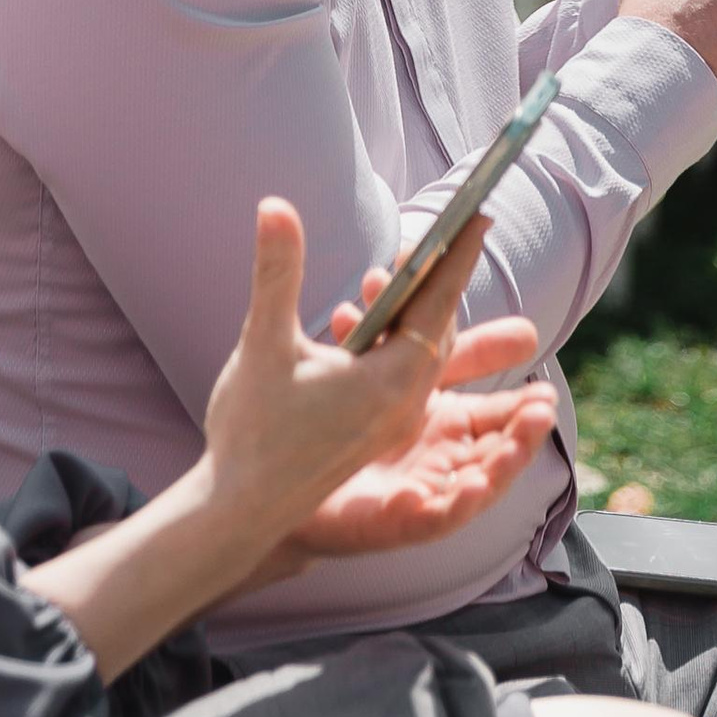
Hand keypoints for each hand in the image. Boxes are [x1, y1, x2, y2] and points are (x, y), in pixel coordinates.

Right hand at [199, 198, 542, 555]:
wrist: (239, 510)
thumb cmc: (253, 431)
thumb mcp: (264, 342)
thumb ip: (277, 272)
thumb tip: (276, 206)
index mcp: (392, 380)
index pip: (437, 304)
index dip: (455, 257)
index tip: (477, 217)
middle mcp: (403, 403)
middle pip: (436, 327)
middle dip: (441, 277)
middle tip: (456, 230)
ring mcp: (390, 422)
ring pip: (420, 353)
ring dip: (415, 310)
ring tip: (408, 268)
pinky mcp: (373, 433)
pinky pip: (402, 374)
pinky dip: (397, 339)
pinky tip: (371, 321)